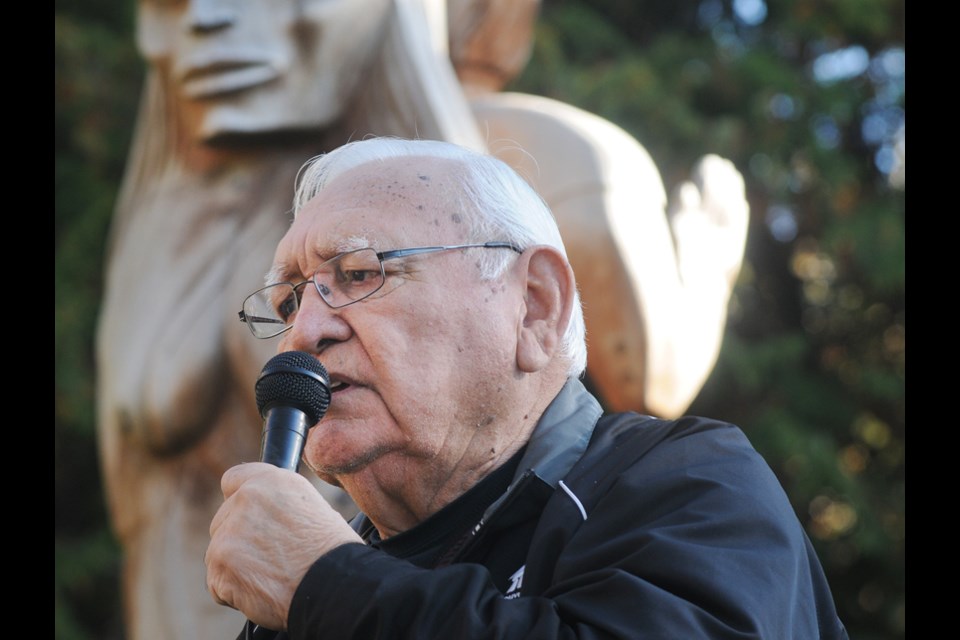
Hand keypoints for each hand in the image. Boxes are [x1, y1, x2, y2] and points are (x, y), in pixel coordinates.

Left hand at [205, 462, 362, 629]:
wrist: (332, 585)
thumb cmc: (331, 552)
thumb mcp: (311, 507)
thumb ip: (277, 503)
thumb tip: (261, 513)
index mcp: (271, 481)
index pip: (233, 480)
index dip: (238, 499)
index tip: (244, 516)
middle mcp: (245, 500)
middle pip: (223, 520)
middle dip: (238, 539)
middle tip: (269, 558)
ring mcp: (228, 534)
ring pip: (219, 553)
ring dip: (237, 567)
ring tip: (272, 577)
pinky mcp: (220, 566)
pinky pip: (218, 583)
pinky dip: (234, 593)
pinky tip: (263, 591)